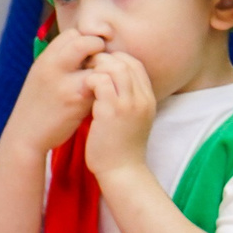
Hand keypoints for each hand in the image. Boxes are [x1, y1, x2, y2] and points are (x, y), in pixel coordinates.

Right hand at [0, 29, 107, 158]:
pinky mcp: (77, 100)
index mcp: (44, 58)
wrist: (25, 135)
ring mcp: (65, 82)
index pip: (72, 34)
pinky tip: (104, 96)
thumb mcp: (42, 77)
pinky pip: (101, 84)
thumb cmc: (37, 107)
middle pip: (85, 41)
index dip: (86, 40)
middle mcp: (52, 66)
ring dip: (105, 69)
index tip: (91, 55)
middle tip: (103, 64)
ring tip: (104, 81)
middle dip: (99, 49)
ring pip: (97, 62)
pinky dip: (106, 87)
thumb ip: (60, 63)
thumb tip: (86, 51)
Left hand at [80, 50, 158, 178]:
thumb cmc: (122, 148)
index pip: (135, 64)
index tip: (100, 69)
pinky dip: (89, 81)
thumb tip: (111, 82)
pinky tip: (83, 92)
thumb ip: (128, 100)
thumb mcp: (133, 120)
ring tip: (86, 82)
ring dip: (95, 69)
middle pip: (125, 61)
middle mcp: (142, 99)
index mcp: (148, 99)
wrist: (122, 172)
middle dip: (103, 60)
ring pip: (114, 67)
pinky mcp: (112, 111)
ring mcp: (129, 104)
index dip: (116, 60)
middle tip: (88, 71)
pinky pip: (101, 81)